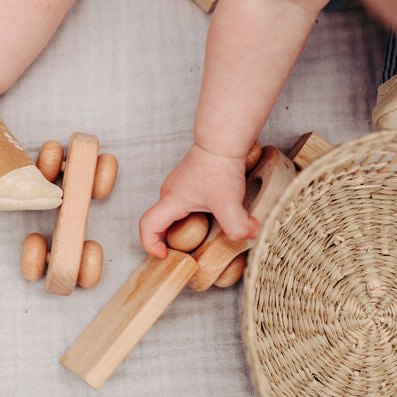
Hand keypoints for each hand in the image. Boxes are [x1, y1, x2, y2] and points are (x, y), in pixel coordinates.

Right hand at [138, 144, 257, 257]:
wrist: (223, 140)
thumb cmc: (218, 165)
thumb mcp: (229, 202)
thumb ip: (238, 226)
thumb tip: (249, 235)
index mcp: (170, 201)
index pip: (147, 226)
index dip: (150, 245)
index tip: (166, 255)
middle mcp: (170, 193)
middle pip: (158, 222)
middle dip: (169, 240)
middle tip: (189, 251)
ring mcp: (179, 186)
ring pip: (172, 213)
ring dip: (184, 227)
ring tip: (206, 234)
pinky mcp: (190, 181)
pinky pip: (184, 204)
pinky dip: (194, 215)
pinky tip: (216, 215)